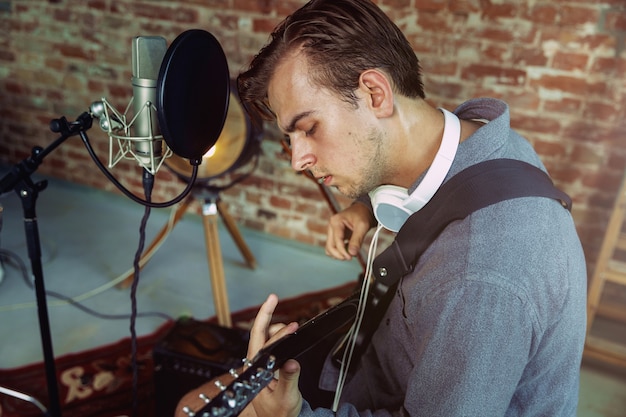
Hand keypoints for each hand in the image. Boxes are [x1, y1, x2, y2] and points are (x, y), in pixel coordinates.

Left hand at [248, 294, 302, 416]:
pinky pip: (270, 343)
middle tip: (273, 298)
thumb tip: (291, 361)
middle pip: (259, 333)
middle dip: (266, 314)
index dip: (276, 330)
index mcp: (255, 370)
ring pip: (265, 336)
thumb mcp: (285, 398)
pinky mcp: (268, 364)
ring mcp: (261, 363)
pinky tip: (287, 332)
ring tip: (291, 324)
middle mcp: (255, 363)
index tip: (292, 323)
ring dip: (275, 326)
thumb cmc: (277, 414)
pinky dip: (279, 334)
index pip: (263, 342)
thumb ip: (288, 379)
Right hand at [326, 201, 374, 259]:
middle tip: (350, 257)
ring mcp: (332, 231)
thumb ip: (357, 239)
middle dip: (339, 254)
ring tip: (350, 254)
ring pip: (329, 248)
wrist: (363, 210)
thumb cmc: (362, 215)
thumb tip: (352, 253)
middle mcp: (331, 226)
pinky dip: (339, 251)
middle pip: (329, 246)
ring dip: (338, 254)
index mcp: (336, 221)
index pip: (336, 241)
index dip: (343, 251)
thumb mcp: (362, 226)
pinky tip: (349, 250)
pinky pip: (333, 247)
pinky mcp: (334, 235)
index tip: (351, 257)